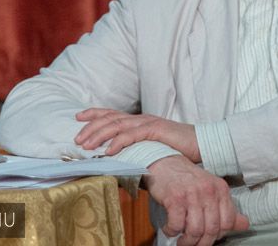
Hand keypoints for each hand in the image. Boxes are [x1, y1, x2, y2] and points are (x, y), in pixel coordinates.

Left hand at [74, 108, 200, 160]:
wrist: (201, 144)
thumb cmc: (178, 149)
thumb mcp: (153, 149)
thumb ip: (137, 152)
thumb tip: (120, 164)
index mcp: (139, 121)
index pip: (112, 113)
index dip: (94, 113)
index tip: (77, 116)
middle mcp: (141, 119)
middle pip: (110, 118)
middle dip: (91, 127)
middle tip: (76, 139)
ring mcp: (148, 123)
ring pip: (117, 125)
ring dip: (99, 135)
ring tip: (86, 145)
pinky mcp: (155, 130)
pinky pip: (132, 135)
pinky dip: (118, 142)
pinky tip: (108, 151)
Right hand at [145, 155, 249, 245]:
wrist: (165, 162)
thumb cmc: (188, 179)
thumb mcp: (211, 190)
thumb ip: (228, 209)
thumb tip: (245, 224)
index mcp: (221, 189)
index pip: (228, 221)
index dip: (219, 235)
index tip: (209, 238)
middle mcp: (208, 190)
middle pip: (212, 229)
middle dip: (202, 243)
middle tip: (193, 244)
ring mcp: (192, 194)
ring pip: (195, 230)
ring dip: (187, 241)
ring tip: (182, 240)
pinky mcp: (175, 198)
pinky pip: (176, 225)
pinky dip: (172, 231)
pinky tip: (170, 228)